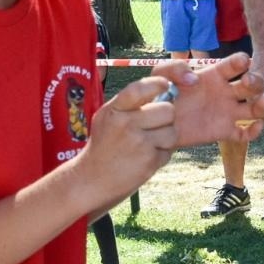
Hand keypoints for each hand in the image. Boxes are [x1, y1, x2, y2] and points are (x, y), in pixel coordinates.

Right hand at [75, 77, 180, 204]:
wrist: (91, 179)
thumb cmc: (103, 145)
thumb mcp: (107, 118)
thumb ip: (129, 104)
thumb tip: (164, 89)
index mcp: (114, 110)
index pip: (140, 88)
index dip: (158, 84)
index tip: (165, 86)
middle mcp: (126, 124)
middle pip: (167, 110)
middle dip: (166, 118)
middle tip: (155, 125)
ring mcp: (139, 143)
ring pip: (172, 132)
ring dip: (166, 138)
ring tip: (149, 143)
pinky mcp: (148, 162)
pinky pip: (168, 152)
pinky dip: (160, 155)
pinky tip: (144, 158)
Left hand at [150, 54, 263, 147]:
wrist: (155, 122)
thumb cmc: (160, 94)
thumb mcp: (161, 74)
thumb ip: (175, 68)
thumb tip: (195, 79)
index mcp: (215, 75)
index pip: (236, 64)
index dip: (242, 61)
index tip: (241, 62)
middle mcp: (226, 92)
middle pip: (253, 84)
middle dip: (256, 81)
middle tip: (247, 83)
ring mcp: (227, 112)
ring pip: (255, 108)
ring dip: (263, 104)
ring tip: (261, 103)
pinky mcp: (224, 131)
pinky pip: (245, 134)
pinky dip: (254, 132)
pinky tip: (254, 127)